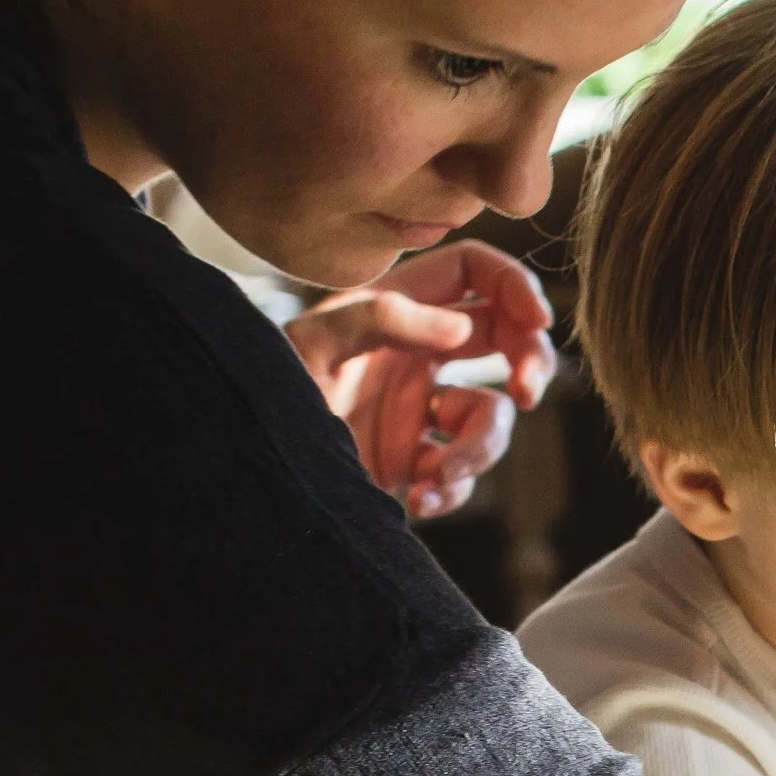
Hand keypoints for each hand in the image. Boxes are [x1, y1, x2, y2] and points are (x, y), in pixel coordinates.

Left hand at [284, 239, 556, 517]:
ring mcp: (416, 411)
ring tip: (440, 475)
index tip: (538, 322)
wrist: (237, 479)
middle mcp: (412, 355)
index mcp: (393, 309)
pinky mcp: (413, 463)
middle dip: (529, 364)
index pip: (474, 273)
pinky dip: (452, 492)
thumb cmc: (260, 398)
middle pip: (505, 340)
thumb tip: (461, 329)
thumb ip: (382, 318)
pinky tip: (419, 502)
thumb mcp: (312, 345)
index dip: (514, 287)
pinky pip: (461, 475)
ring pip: (492, 417)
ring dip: (480, 450)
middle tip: (525, 392)